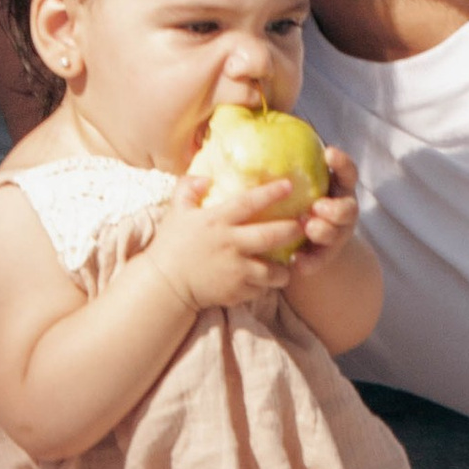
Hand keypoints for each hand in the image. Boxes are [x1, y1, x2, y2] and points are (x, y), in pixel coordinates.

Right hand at [156, 165, 307, 308]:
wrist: (164, 284)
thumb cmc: (170, 245)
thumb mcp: (176, 212)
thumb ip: (188, 188)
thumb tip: (206, 177)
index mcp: (217, 221)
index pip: (249, 203)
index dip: (271, 193)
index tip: (290, 185)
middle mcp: (230, 244)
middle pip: (271, 235)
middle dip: (293, 230)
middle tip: (304, 226)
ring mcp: (235, 270)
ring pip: (272, 270)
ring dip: (285, 268)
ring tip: (289, 263)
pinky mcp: (235, 291)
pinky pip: (260, 288)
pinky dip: (266, 285)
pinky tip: (267, 281)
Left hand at [291, 148, 361, 269]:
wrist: (301, 245)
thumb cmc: (291, 202)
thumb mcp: (296, 186)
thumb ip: (286, 170)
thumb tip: (254, 137)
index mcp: (337, 189)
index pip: (347, 172)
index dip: (341, 162)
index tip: (328, 152)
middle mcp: (342, 212)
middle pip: (348, 209)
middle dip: (335, 208)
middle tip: (317, 206)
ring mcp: (336, 236)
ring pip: (336, 234)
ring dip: (323, 231)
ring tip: (308, 228)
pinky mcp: (324, 257)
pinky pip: (320, 260)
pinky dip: (310, 260)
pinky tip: (296, 260)